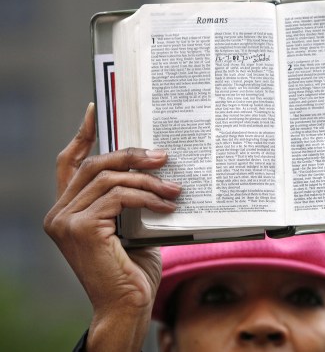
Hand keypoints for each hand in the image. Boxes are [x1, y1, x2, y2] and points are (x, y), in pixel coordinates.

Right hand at [44, 103, 181, 350]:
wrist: (128, 306)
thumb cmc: (132, 269)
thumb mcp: (131, 226)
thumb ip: (129, 199)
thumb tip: (155, 165)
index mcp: (69, 210)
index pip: (70, 163)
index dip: (82, 134)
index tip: (95, 109)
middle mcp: (59, 213)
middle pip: (94, 165)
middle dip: (131, 155)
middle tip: (163, 155)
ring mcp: (65, 221)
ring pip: (109, 179)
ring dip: (147, 180)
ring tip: (175, 186)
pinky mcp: (80, 229)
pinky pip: (119, 198)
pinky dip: (148, 198)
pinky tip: (168, 206)